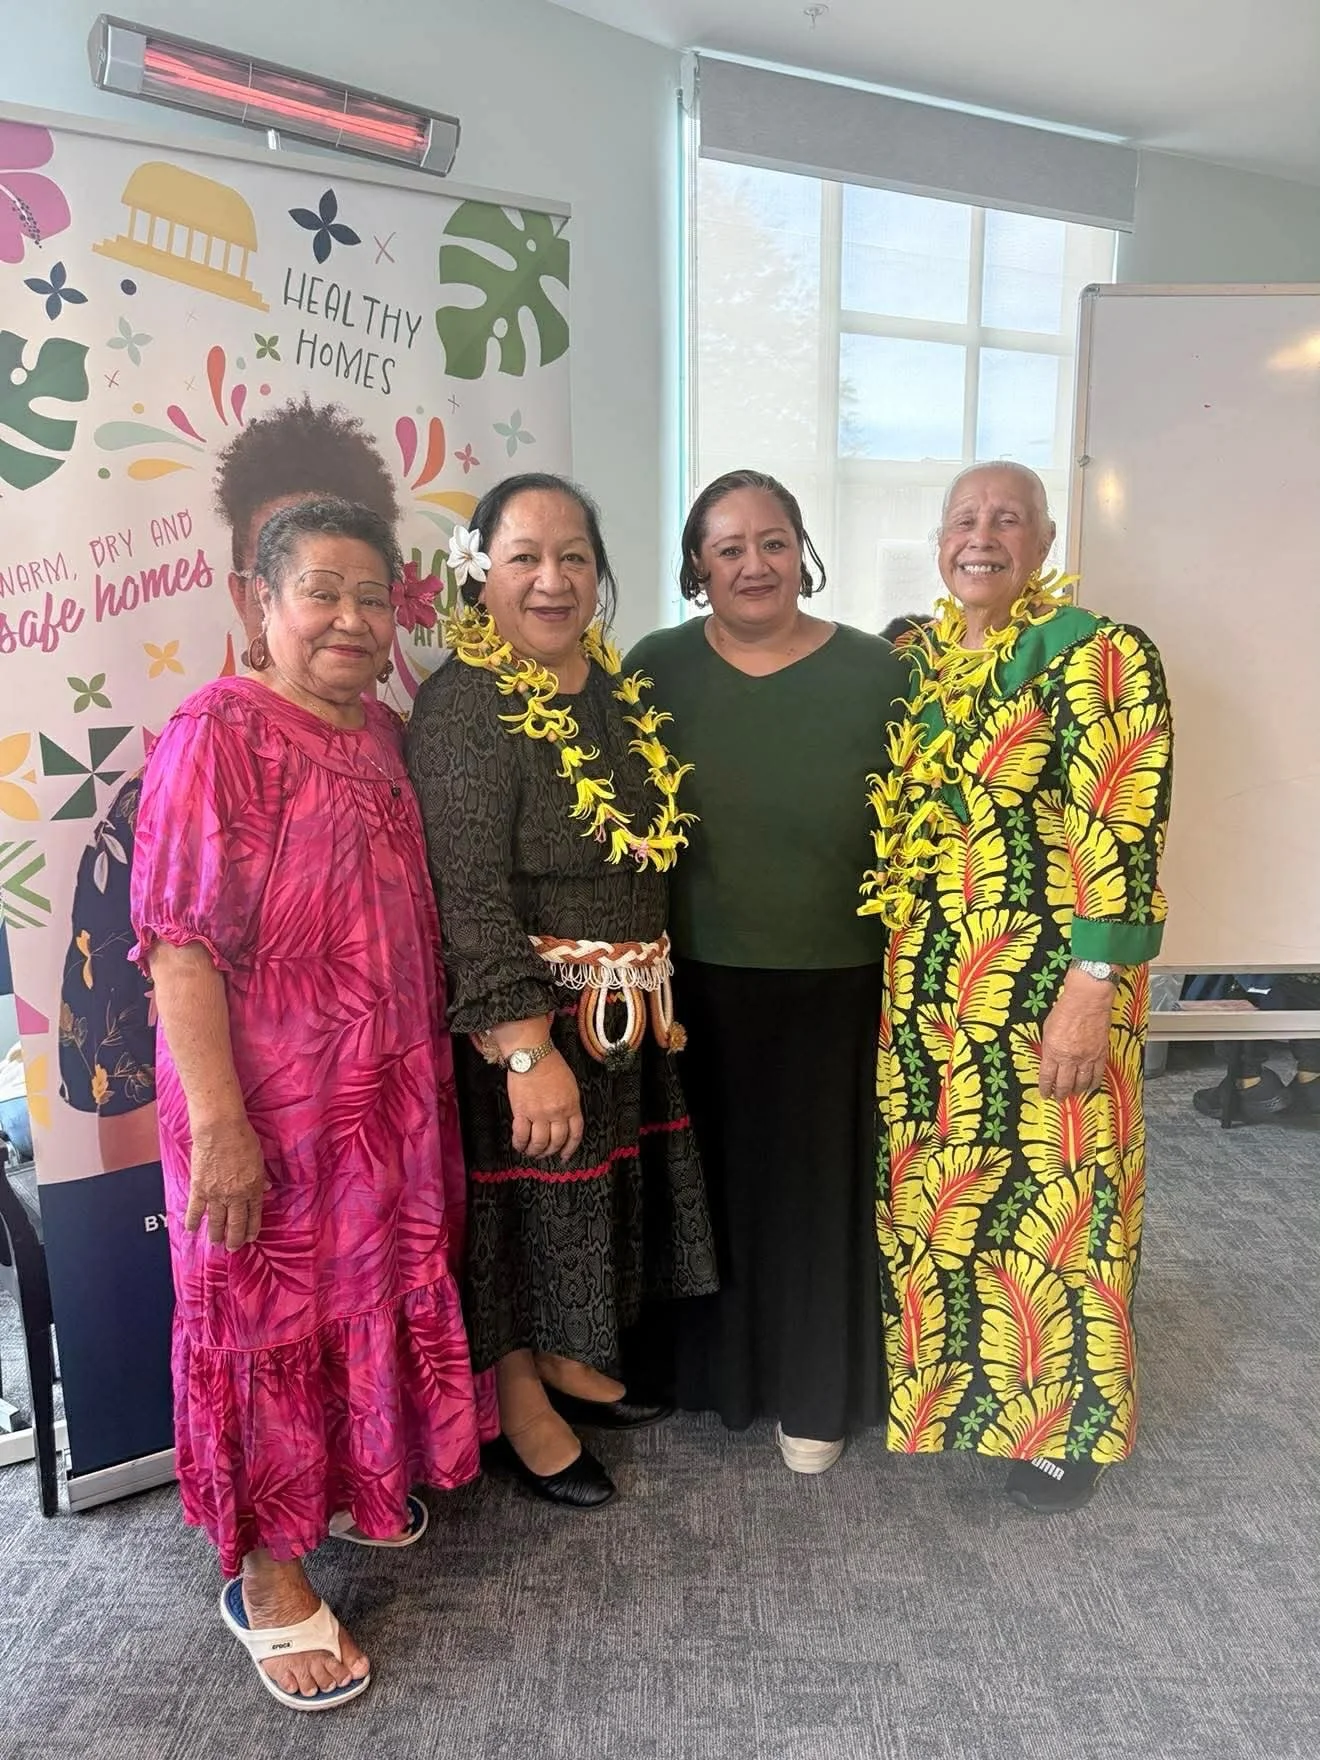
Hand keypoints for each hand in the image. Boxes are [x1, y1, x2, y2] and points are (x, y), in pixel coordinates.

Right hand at [185, 1114, 267, 1249]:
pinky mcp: (198, 1188)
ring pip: (216, 1221)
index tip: (250, 1238)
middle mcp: (236, 1196)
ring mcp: (216, 1194)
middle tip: (233, 1248)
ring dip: (216, 1235)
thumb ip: (261, 1177)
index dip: (252, 1228)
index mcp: (253, 1188)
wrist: (220, 1130)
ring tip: (216, 1243)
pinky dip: (192, 1221)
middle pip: (235, 1223)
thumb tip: (267, 1188)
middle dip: (235, 1239)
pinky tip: (191, 1230)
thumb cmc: (243, 1139)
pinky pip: (195, 1210)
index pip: (254, 1214)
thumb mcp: (259, 1159)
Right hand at [508, 1050, 583, 1161]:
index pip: (575, 1133)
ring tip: (531, 1152)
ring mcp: (539, 1114)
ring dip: (535, 1151)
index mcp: (571, 1105)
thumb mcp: (570, 1084)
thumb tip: (564, 1118)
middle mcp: (557, 1113)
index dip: (570, 1148)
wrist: (532, 1054)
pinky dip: (520, 1144)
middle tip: (544, 1154)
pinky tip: (519, 1146)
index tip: (565, 1155)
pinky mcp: (522, 1112)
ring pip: (540, 1142)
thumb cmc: (550, 1064)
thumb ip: (569, 1103)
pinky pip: (522, 1135)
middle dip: (551, 1151)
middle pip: (557, 1141)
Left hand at [1038, 970, 1113, 1099]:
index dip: (1046, 1088)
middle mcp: (1069, 1058)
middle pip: (1064, 1084)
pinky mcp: (1100, 1054)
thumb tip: (1049, 1058)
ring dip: (1077, 1091)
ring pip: (1082, 1083)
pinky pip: (1097, 1075)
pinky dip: (1093, 1083)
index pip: (1047, 1077)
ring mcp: (1086, 1058)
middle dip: (1061, 1094)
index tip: (1045, 1094)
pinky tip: (1090, 1086)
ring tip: (1073, 1094)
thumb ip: (1048, 1047)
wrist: (1088, 1000)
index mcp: (1053, 1052)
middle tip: (1059, 1099)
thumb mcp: (1047, 1029)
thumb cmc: (1066, 1010)